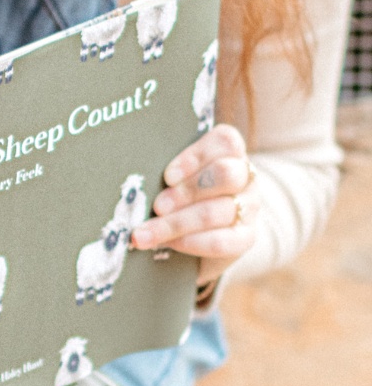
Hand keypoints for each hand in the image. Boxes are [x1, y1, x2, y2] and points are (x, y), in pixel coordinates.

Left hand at [129, 124, 257, 285]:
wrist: (205, 240)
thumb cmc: (181, 201)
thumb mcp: (176, 181)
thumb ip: (167, 175)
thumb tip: (134, 179)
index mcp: (230, 153)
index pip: (225, 141)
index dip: (195, 157)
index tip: (168, 176)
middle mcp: (246, 177)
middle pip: (226, 174)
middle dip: (187, 191)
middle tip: (158, 206)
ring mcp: (250, 207)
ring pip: (217, 211)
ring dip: (176, 223)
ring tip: (146, 233)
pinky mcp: (246, 238)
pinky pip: (220, 241)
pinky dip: (189, 242)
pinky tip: (169, 245)